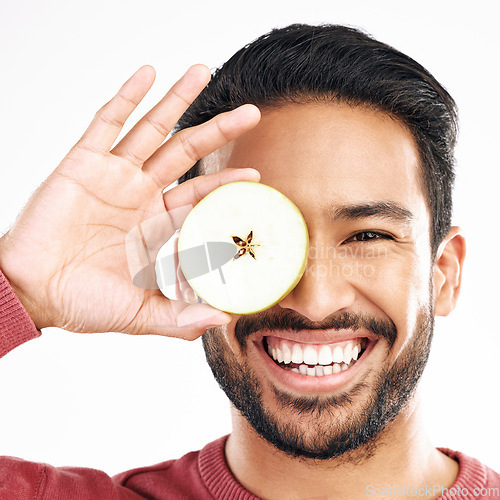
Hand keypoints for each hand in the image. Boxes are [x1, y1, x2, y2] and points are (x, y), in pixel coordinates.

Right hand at [0, 65, 260, 338]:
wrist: (32, 292)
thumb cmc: (81, 302)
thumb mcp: (140, 313)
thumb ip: (179, 318)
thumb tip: (220, 320)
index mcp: (154, 223)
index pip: (198, 193)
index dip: (225, 181)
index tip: (255, 172)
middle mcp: (138, 194)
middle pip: (186, 152)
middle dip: (218, 130)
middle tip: (252, 112)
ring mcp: (112, 176)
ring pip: (152, 129)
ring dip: (177, 100)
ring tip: (203, 71)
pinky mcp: (82, 164)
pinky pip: (105, 123)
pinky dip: (126, 98)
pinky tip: (146, 75)